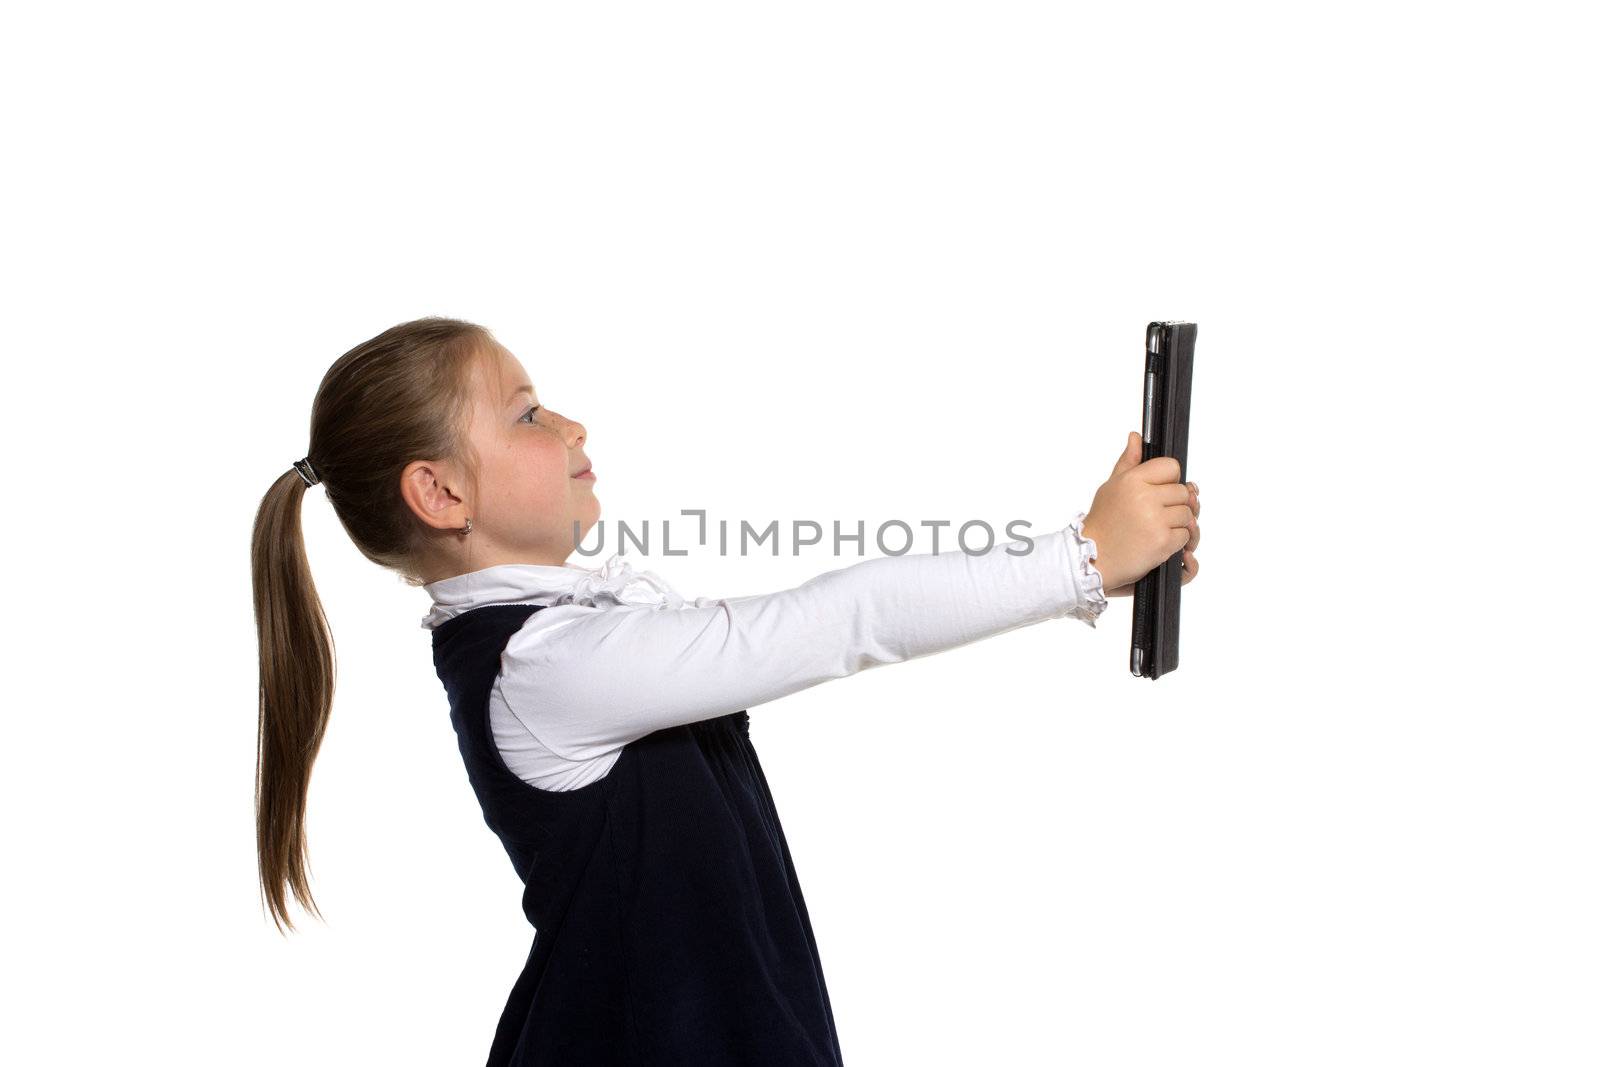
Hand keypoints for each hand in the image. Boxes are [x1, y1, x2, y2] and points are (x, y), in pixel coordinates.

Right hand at [1081, 431, 1200, 594]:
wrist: (1093, 558)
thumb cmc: (1102, 523)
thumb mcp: (1111, 488)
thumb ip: (1128, 462)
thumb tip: (1136, 437)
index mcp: (1132, 480)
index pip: (1171, 467)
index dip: (1168, 480)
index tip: (1158, 491)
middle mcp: (1145, 497)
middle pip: (1183, 492)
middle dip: (1174, 504)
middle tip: (1156, 515)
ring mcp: (1155, 520)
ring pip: (1187, 514)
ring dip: (1176, 524)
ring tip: (1155, 529)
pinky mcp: (1163, 542)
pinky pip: (1185, 535)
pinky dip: (1176, 542)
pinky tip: (1157, 542)